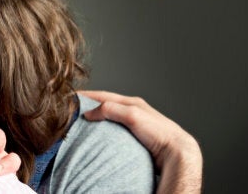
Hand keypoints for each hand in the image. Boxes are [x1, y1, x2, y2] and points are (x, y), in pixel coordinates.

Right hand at [80, 90, 202, 193]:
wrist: (176, 152)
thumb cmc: (159, 132)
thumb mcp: (132, 115)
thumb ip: (111, 110)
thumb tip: (90, 112)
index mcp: (132, 102)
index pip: (103, 95)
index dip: (86, 95)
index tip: (71, 96)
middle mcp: (133, 111)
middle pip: (105, 106)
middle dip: (89, 106)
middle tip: (72, 111)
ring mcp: (134, 125)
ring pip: (110, 119)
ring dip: (96, 120)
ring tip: (82, 125)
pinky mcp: (136, 138)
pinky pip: (115, 132)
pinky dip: (104, 132)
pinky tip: (98, 139)